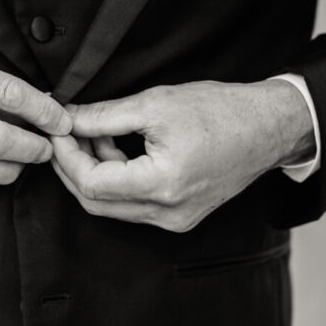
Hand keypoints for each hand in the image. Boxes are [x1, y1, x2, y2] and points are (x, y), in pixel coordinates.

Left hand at [51, 80, 314, 230]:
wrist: (269, 127)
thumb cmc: (220, 111)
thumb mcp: (154, 104)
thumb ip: (103, 116)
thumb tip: (65, 119)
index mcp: (163, 185)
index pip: (91, 184)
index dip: (66, 157)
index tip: (56, 130)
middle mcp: (168, 213)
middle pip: (96, 204)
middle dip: (72, 167)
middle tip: (63, 133)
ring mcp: (176, 220)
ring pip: (112, 207)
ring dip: (93, 172)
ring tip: (93, 133)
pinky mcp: (180, 217)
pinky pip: (133, 206)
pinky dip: (116, 180)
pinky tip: (115, 148)